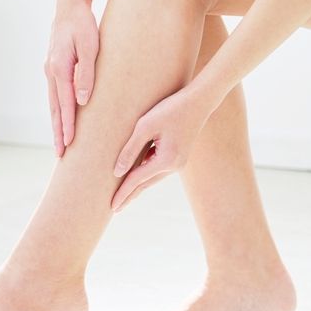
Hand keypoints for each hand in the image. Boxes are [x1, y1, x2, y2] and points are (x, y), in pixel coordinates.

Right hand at [44, 0, 99, 155]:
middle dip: (57, 132)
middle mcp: (51, 72)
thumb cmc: (83, 24)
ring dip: (56, 123)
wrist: (68, 5)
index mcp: (60, 69)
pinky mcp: (53, 67)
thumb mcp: (91, 46)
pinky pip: (55, 94)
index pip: (64, 105)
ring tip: (60, 142)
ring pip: (53, 103)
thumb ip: (87, 74)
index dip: (67, 126)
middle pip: (55, 109)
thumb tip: (82, 101)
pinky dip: (57, 110)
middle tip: (60, 154)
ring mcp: (50, 70)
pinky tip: (61, 119)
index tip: (68, 144)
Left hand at [110, 86, 217, 211]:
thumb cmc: (170, 109)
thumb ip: (130, 149)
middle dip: (130, 195)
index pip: (138, 180)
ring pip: (153, 178)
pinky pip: (158, 168)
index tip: (112, 207)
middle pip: (146, 184)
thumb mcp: (145, 125)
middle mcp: (174, 165)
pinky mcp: (179, 155)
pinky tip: (136, 177)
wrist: (199, 101)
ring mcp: (179, 161)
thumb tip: (117, 172)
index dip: (123, 192)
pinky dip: (146, 175)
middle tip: (114, 209)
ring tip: (123, 196)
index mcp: (166, 160)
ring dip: (138, 186)